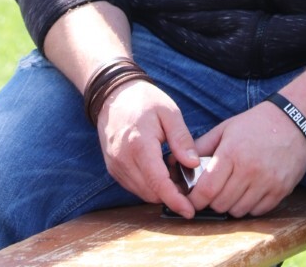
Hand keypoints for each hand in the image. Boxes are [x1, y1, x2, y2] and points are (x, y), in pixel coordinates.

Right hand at [98, 79, 200, 218]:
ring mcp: (115, 165)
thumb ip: (181, 139)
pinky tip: (159, 172)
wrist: (114, 94)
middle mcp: (124, 159)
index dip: (175, 200)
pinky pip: (133, 186)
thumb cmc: (144, 99)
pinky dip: (148, 185)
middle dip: (170, 195)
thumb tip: (193, 164)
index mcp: (140, 144)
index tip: (189, 211)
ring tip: (174, 175)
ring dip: (159, 191)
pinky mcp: (112, 168)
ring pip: (141, 192)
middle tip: (188, 184)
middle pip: (150, 192)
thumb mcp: (169, 112)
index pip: (158, 183)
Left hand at [188, 101, 305, 216]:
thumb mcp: (225, 128)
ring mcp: (266, 182)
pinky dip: (249, 206)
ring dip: (230, 205)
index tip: (191, 200)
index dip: (195, 200)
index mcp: (231, 153)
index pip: (207, 189)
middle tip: (212, 193)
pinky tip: (248, 192)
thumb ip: (201, 146)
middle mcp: (249, 170)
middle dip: (211, 202)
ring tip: (231, 191)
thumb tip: (177, 161)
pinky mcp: (280, 190)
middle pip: (221, 204)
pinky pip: (257, 211)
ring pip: (238, 211)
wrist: (293, 121)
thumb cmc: (255, 123)